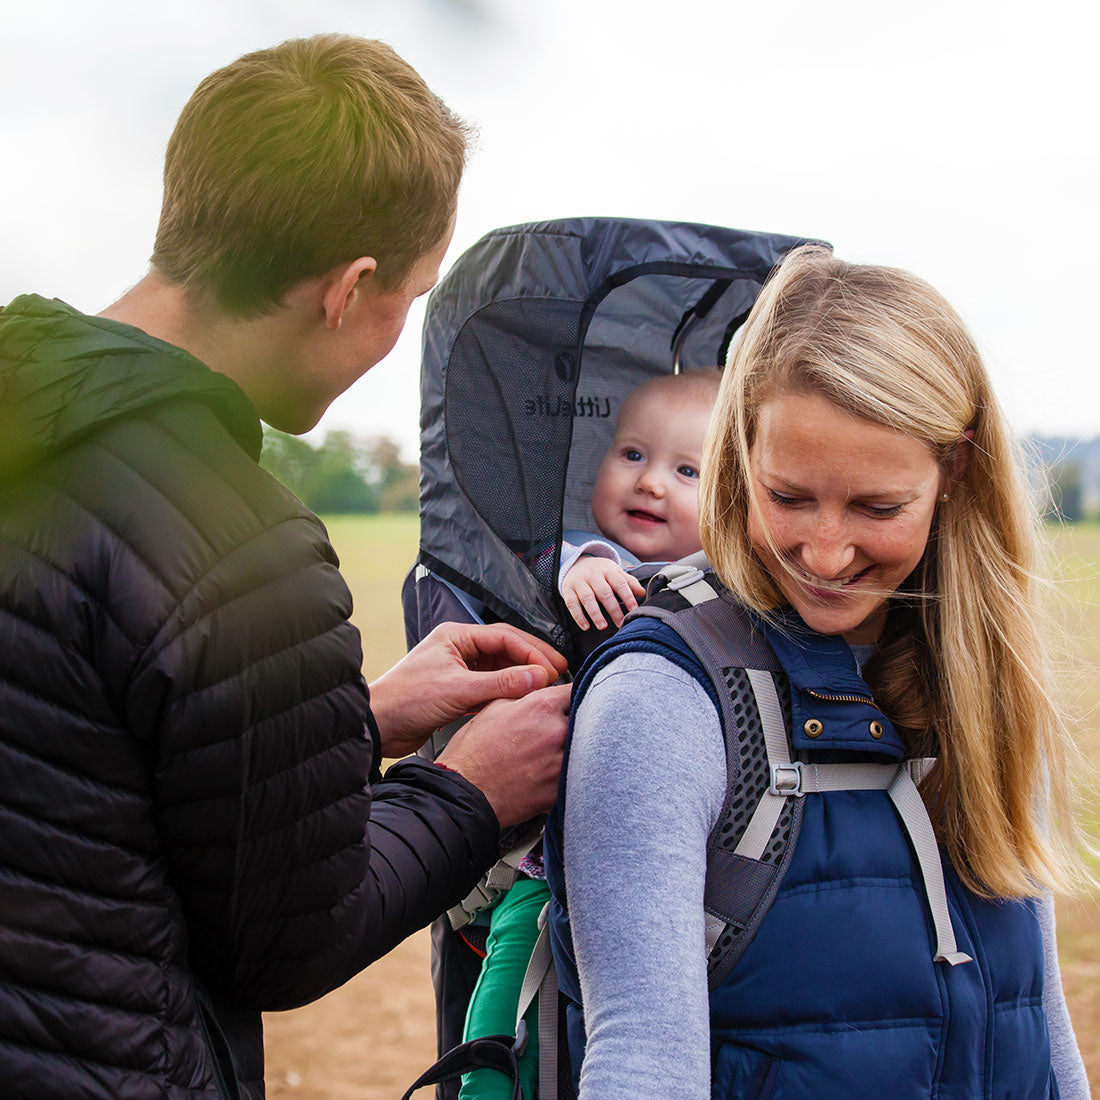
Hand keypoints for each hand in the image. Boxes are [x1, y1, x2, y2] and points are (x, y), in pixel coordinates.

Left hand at [369, 622, 567, 757]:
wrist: (378, 726)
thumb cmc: (408, 701)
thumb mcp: (459, 690)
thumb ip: (502, 684)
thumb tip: (540, 677)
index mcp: (456, 636)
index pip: (504, 637)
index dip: (532, 651)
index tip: (553, 668)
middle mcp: (458, 648)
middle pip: (505, 649)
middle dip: (532, 660)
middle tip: (559, 672)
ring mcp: (457, 670)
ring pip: (499, 669)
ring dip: (521, 677)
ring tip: (545, 687)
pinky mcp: (456, 692)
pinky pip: (489, 687)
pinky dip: (506, 693)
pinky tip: (522, 701)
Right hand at [437, 683, 571, 825]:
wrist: (464, 792)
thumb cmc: (472, 753)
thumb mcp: (494, 707)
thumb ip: (525, 695)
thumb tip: (539, 690)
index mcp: (541, 707)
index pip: (575, 690)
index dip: (572, 696)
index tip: (569, 701)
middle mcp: (556, 732)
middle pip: (584, 719)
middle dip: (573, 722)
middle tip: (556, 730)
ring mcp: (561, 762)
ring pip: (582, 748)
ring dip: (571, 748)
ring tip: (547, 754)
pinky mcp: (560, 789)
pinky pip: (575, 775)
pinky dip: (566, 772)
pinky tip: (545, 773)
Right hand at [561, 556, 645, 630]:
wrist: (576, 563)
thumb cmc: (600, 572)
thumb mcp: (615, 572)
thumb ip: (629, 582)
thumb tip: (643, 593)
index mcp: (608, 570)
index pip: (619, 583)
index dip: (628, 596)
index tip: (634, 609)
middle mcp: (593, 575)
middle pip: (604, 593)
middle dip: (613, 609)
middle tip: (620, 623)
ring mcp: (579, 582)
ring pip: (587, 599)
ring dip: (595, 614)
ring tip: (602, 626)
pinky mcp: (568, 590)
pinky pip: (572, 604)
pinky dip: (578, 616)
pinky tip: (586, 626)